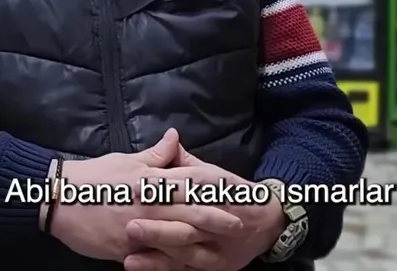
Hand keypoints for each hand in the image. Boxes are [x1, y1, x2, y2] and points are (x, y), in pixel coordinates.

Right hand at [48, 130, 246, 262]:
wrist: (59, 200)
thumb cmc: (93, 176)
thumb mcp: (125, 160)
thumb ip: (155, 156)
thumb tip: (175, 138)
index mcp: (151, 180)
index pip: (190, 183)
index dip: (215, 188)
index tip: (236, 192)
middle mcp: (150, 204)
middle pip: (191, 212)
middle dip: (218, 219)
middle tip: (242, 225)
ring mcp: (140, 228)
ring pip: (178, 238)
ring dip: (203, 242)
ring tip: (224, 247)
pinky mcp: (127, 248)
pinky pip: (155, 256)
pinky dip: (174, 260)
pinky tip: (190, 264)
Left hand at [124, 147, 286, 270]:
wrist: (267, 222)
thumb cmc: (231, 193)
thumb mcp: (211, 172)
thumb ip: (184, 160)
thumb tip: (167, 138)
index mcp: (211, 187)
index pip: (184, 185)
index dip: (160, 186)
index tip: (135, 185)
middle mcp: (213, 215)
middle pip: (184, 216)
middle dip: (158, 217)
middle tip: (130, 218)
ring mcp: (213, 242)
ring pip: (185, 243)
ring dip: (158, 241)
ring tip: (131, 240)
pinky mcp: (211, 263)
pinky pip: (184, 265)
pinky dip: (161, 266)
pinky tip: (136, 263)